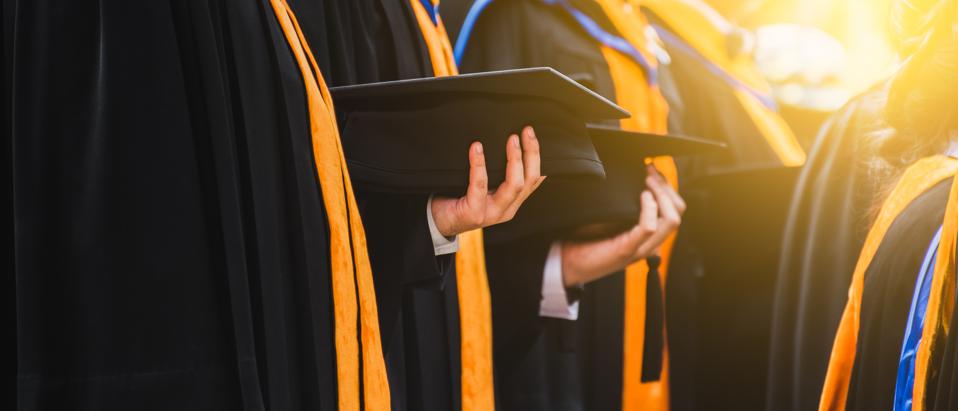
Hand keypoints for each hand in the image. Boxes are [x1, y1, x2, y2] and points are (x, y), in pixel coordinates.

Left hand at [431, 126, 545, 236]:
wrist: (438, 223)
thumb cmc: (460, 201)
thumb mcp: (485, 190)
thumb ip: (497, 177)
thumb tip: (505, 146)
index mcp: (511, 203)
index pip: (533, 180)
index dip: (536, 157)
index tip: (531, 135)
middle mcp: (506, 209)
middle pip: (528, 181)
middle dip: (531, 154)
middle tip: (526, 132)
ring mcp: (492, 213)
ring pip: (513, 185)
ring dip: (515, 159)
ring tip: (512, 139)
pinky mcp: (474, 212)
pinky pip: (479, 185)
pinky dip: (479, 164)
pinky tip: (477, 148)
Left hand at [560, 165, 684, 286]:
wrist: (568, 265)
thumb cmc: (586, 240)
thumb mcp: (610, 220)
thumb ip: (625, 208)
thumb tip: (632, 182)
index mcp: (648, 238)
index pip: (674, 211)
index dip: (667, 187)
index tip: (653, 169)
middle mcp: (649, 244)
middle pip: (677, 213)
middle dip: (667, 187)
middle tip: (651, 171)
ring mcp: (640, 249)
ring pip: (670, 221)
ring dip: (661, 195)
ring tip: (647, 181)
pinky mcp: (626, 251)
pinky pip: (648, 228)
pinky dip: (649, 209)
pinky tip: (642, 196)